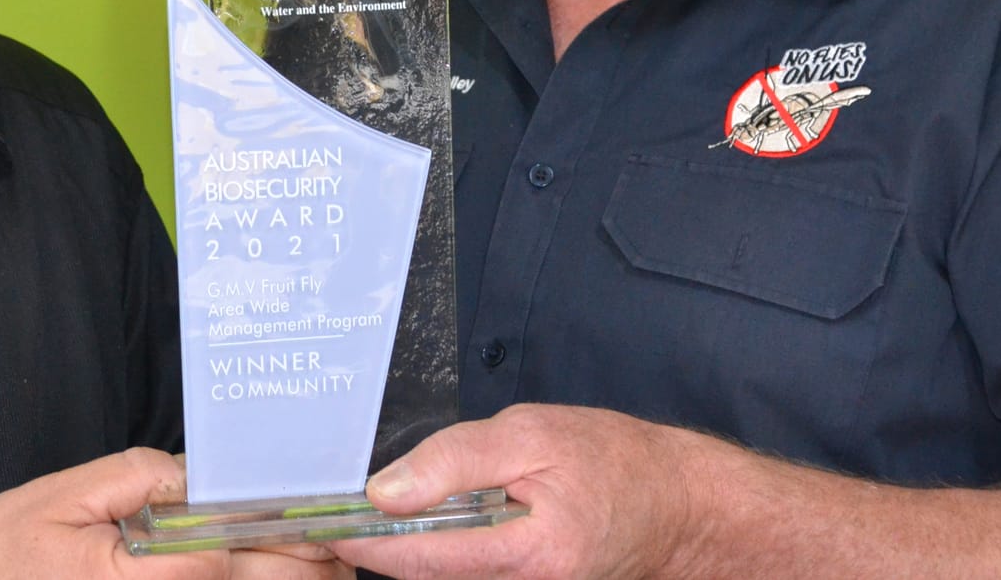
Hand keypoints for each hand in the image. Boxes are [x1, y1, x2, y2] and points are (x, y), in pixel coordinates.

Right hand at [0, 447, 348, 578]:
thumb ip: (142, 480)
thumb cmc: (4, 550)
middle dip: (303, 569)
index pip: (231, 555)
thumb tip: (199, 477)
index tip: (326, 518)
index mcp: (142, 573)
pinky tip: (270, 576)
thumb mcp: (69, 494)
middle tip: (342, 546)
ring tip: (325, 567)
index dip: (285, 538)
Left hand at [329, 404, 698, 579]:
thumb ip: (455, 462)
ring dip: (412, 550)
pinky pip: (470, 575)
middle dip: (383, 547)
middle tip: (336, 516)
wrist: (677, 504)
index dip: (365, 543)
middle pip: (428, 577)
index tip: (323, 523)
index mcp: (529, 556)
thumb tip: (384, 491)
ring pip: (446, 578)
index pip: (421, 560)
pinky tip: (435, 524)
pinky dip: (444, 552)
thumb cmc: (613, 460)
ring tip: (377, 517)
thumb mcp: (531, 435)